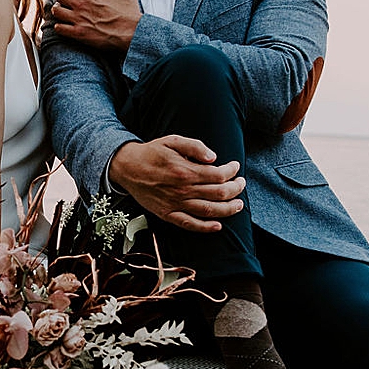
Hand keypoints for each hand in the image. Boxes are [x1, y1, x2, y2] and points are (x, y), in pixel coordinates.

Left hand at [46, 0, 141, 49]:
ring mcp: (78, 19)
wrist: (131, 33)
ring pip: (56, 11)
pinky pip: (60, 28)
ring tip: (58, 8)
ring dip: (56, 9)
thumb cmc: (129, 14)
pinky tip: (60, 26)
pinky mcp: (78, 34)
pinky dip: (58, 26)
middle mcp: (81, 4)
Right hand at [108, 136, 245, 232]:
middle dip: (236, 189)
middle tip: (241, 183)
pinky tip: (218, 226)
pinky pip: (190, 224)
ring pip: (209, 211)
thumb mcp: (172, 140)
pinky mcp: (168, 214)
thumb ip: (195, 147)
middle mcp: (183, 190)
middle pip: (219, 194)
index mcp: (185, 171)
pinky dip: (206, 227)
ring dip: (228, 209)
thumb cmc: (152, 153)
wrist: (127, 167)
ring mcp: (175, 204)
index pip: (219, 175)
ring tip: (238, 205)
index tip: (235, 166)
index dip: (232, 171)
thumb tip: (214, 158)